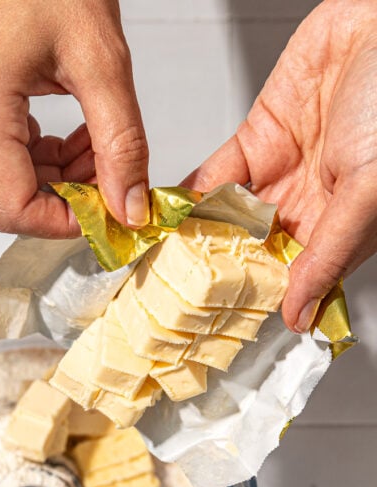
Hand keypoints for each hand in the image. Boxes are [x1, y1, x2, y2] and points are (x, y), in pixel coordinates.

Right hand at [0, 0, 148, 237]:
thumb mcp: (104, 61)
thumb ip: (121, 144)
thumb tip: (129, 206)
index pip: (10, 206)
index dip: (62, 223)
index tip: (106, 213)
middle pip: (2, 202)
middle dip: (62, 203)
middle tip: (109, 182)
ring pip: (3, 184)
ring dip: (56, 183)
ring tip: (99, 150)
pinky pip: (0, 158)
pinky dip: (44, 161)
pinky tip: (77, 137)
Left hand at [184, 0, 376, 331]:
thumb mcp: (368, 192)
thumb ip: (328, 255)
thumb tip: (300, 313)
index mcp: (341, 231)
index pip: (287, 280)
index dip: (251, 297)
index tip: (212, 315)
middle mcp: (309, 208)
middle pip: (249, 254)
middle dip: (212, 270)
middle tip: (173, 288)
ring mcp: (281, 175)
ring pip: (228, 218)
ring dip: (194, 235)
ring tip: (160, 256)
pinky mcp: (258, 140)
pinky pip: (217, 176)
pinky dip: (190, 195)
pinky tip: (167, 214)